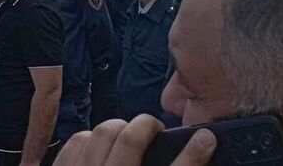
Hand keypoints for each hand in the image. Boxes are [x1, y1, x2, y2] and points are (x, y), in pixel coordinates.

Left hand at [54, 116, 215, 165]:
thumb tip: (193, 157)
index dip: (193, 155)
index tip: (206, 139)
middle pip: (128, 140)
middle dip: (146, 127)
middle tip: (156, 131)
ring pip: (100, 134)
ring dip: (117, 130)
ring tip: (128, 137)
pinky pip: (76, 142)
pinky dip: (90, 139)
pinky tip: (100, 147)